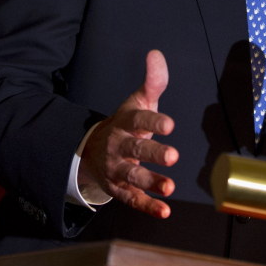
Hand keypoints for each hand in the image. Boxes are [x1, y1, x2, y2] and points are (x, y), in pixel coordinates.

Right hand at [77, 50, 178, 217]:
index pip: (139, 120)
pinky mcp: (119, 189)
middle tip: (173, 155)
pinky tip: (164, 211)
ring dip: (151, 182)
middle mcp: (120, 146)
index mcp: (126, 122)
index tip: (170, 124)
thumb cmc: (126, 124)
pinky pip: (132, 199)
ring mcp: (117, 168)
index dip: (154, 122)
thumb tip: (156, 53)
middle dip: (153, 153)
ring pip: (133, 176)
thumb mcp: (138, 102)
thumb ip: (153, 81)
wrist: (92, 150)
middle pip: (136, 149)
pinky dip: (147, 207)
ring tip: (170, 187)